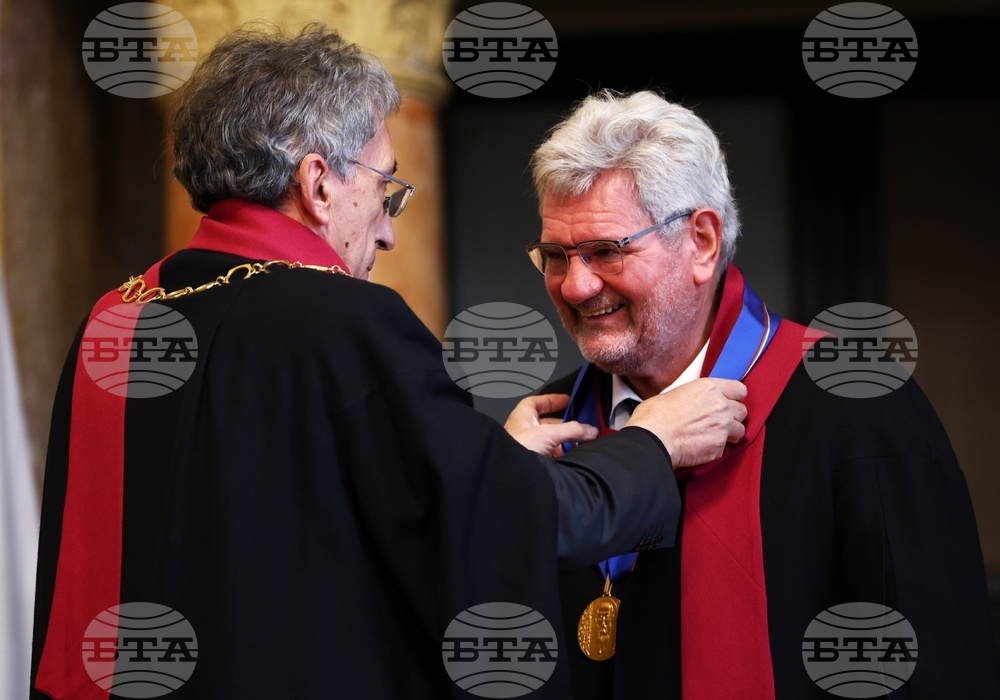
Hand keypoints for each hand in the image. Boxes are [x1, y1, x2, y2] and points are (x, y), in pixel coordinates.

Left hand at [505, 394, 598, 455]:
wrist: (511, 475)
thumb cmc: (517, 450)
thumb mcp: (549, 434)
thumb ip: (572, 430)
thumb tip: (589, 429)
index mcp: (522, 417)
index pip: (536, 402)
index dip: (551, 400)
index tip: (565, 400)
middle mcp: (522, 431)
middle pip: (546, 423)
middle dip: (563, 424)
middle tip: (578, 425)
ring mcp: (526, 448)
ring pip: (548, 441)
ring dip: (563, 442)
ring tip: (577, 443)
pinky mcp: (531, 463)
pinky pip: (547, 456)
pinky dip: (559, 456)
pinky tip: (568, 458)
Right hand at [625, 378, 747, 467]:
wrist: (652, 439)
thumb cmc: (655, 416)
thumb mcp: (674, 393)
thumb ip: (694, 396)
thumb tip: (693, 403)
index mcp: (710, 388)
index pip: (740, 390)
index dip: (735, 397)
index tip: (729, 402)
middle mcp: (721, 406)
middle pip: (742, 411)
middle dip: (733, 416)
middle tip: (719, 420)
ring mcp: (723, 427)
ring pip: (739, 431)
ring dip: (729, 433)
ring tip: (713, 435)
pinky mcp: (719, 447)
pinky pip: (725, 448)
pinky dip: (716, 448)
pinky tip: (702, 446)